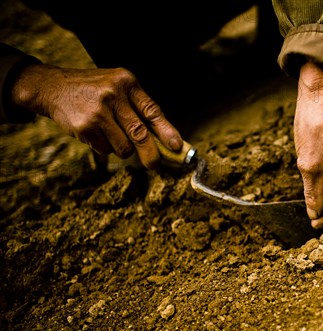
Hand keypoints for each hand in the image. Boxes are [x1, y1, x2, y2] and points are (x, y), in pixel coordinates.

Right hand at [10, 64, 181, 168]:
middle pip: (140, 134)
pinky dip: (105, 147)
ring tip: (112, 134)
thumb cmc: (95, 91)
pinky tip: (95, 132)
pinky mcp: (85, 126)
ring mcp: (98, 111)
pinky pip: (106, 150)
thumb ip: (138, 109)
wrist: (54, 87)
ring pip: (124, 146)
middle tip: (155, 164)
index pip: (152, 111)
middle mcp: (113, 95)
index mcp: (127, 83)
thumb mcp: (118, 88)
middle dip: (151, 154)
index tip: (177, 146)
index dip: (167, 131)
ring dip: (123, 149)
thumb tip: (164, 141)